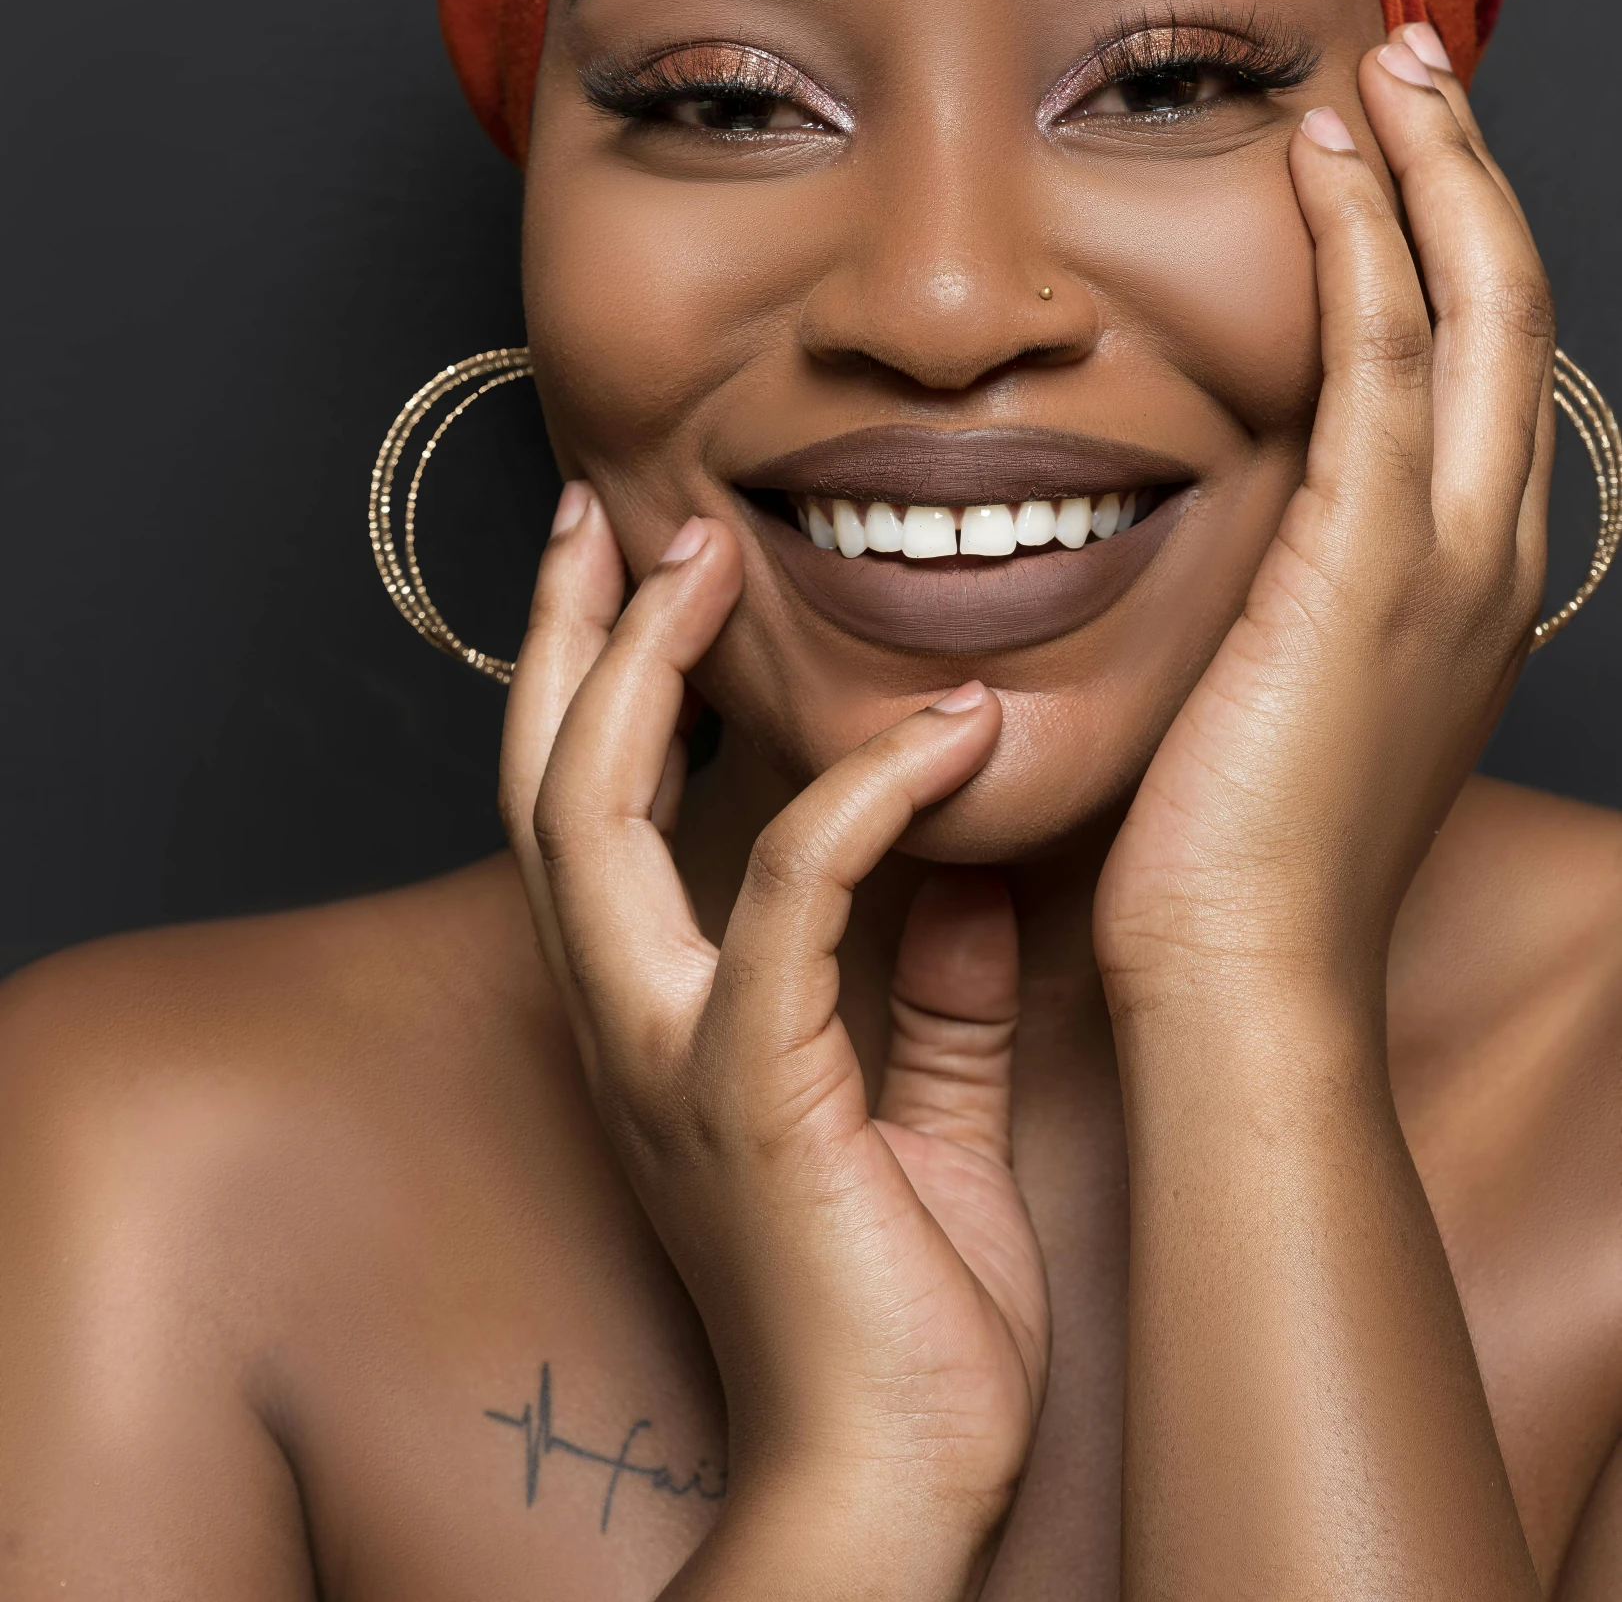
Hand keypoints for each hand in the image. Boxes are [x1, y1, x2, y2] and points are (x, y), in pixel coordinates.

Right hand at [498, 499, 1049, 1599]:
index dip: (597, 690)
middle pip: (546, 790)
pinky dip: (862, 801)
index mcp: (665, 1029)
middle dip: (567, 640)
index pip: (593, 823)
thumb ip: (936, 1007)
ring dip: (642, 673)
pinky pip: (791, 903)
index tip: (639, 575)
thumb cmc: (905, 1333)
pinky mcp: (753, 1093)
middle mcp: (633, 1027)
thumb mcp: (925, 1129)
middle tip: (612, 513)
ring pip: (596, 821)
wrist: (891, 1497)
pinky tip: (947, 732)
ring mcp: (673, 1057)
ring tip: (703, 556)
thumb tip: (977, 882)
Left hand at [1094, 27, 1554, 1017]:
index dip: (1457, 248)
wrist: (1249, 978)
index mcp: (1471, 587)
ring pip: (1472, 306)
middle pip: (1514, 310)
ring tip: (1379, 70)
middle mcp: (1490, 556)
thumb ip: (1295, 596)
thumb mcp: (1290, 698)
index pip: (1487, 374)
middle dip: (1468, 172)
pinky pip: (1386, 356)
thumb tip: (1241, 530)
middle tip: (1413, 64)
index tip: (1399, 155)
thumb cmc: (1238, 858)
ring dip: (1428, 170)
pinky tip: (1319, 163)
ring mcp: (1447, 556)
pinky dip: (1364, 242)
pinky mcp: (1371, 562)